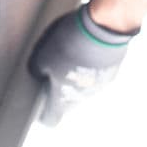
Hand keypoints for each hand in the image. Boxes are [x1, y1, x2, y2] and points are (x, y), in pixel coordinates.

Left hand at [28, 1, 137, 124]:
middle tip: (52, 66)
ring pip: (82, 86)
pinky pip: (96, 72)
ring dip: (76, 74)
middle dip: (59, 86)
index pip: (50, 118)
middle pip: (66, 101)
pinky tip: (85, 46)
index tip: (39, 100)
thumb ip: (36, 69)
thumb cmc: (71, 43)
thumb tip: (37, 72)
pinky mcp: (111, 71)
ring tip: (70, 51)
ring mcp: (98, 85)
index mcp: (62, 98)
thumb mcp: (41, 54)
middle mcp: (81, 98)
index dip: (42, 112)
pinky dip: (90, 64)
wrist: (104, 28)